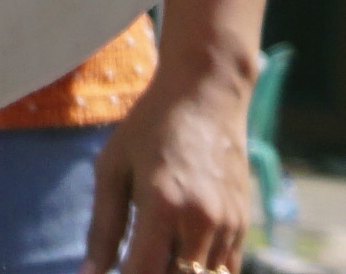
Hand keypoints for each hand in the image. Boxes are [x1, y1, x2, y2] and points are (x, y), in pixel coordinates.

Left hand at [86, 57, 262, 273]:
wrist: (209, 90)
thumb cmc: (151, 124)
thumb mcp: (113, 167)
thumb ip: (103, 227)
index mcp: (163, 206)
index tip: (113, 273)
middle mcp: (200, 221)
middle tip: (135, 258)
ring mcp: (228, 225)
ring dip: (177, 273)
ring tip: (156, 253)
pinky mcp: (243, 224)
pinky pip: (226, 271)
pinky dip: (201, 272)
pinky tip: (180, 255)